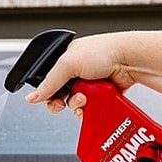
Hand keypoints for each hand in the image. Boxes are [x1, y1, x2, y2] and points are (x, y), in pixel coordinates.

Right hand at [24, 33, 138, 117]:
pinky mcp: (101, 95)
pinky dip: (89, 110)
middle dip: (61, 101)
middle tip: (62, 103)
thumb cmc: (103, 51)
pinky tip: (92, 105)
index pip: (49, 82)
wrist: (129, 60)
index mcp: (66, 60)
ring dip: (77, 104)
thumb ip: (48, 83)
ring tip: (84, 98)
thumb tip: (32, 97)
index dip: (47, 93)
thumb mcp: (67, 65)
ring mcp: (90, 84)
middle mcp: (77, 72)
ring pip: (75, 104)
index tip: (49, 99)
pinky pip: (90, 109)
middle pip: (60, 96)